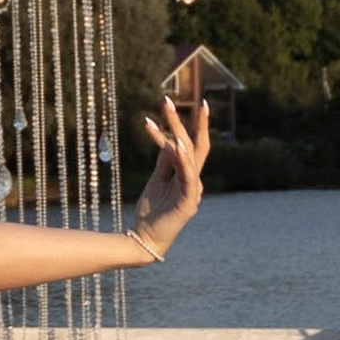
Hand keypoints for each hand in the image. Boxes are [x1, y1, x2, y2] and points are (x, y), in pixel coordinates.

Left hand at [131, 94, 209, 257]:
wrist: (144, 238)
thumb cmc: (151, 210)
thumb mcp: (157, 180)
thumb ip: (165, 162)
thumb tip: (170, 141)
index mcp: (187, 175)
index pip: (188, 146)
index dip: (180, 125)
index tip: (166, 105)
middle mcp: (194, 181)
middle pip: (194, 145)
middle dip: (187, 121)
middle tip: (170, 100)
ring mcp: (193, 191)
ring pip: (190, 156)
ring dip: (179, 131)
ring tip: (168, 111)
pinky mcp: (188, 202)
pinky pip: (188, 176)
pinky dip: (184, 159)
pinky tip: (179, 144)